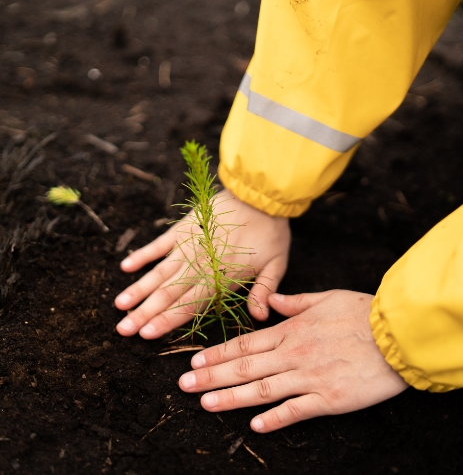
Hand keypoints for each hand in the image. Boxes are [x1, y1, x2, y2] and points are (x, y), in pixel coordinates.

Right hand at [114, 189, 290, 338]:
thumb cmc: (271, 231)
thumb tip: (259, 317)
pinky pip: (159, 244)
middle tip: (122, 330)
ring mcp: (188, 245)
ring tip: (119, 305)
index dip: (167, 321)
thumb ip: (264, 290)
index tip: (146, 335)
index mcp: (221, 277)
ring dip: (138, 289)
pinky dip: (143, 255)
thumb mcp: (277, 264)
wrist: (259, 194)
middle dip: (144, 313)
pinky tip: (126, 267)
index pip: (190, 305)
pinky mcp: (183, 228)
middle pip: (168, 293)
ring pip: (159, 272)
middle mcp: (199, 264)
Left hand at [178, 290, 407, 432]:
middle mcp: (295, 354)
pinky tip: (255, 425)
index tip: (195, 362)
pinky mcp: (330, 399)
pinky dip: (274, 419)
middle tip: (184, 386)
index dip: (218, 354)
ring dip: (231, 398)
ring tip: (206, 404)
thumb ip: (295, 301)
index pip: (246, 344)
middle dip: (212, 377)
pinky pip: (296, 411)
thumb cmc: (363, 311)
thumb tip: (272, 300)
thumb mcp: (326, 298)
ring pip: (262, 390)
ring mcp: (311, 378)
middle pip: (245, 368)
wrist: (399, 333)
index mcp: (292, 330)